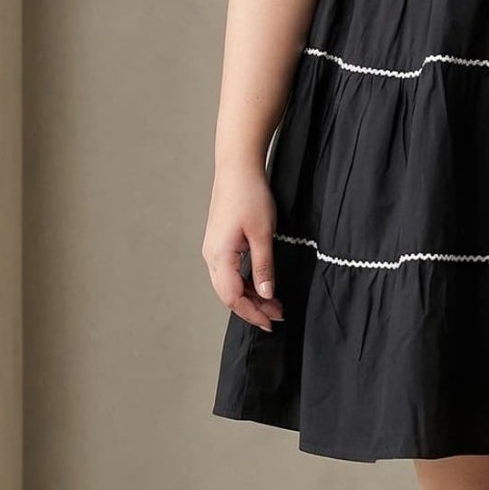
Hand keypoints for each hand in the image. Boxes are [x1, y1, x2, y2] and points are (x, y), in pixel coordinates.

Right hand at [203, 163, 284, 332]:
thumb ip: (264, 266)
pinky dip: (245, 283)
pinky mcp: (219, 242)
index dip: (252, 313)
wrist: (237, 168)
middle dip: (253, 308)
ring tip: (274, 303)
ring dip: (250, 296)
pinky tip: (260, 285)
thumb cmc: (249, 195)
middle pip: (228, 294)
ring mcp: (213, 249)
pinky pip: (229, 272)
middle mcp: (211, 255)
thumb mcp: (263, 233)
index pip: (233, 297)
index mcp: (219, 256)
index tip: (271, 322)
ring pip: (228, 284)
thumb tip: (266, 294)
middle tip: (277, 315)